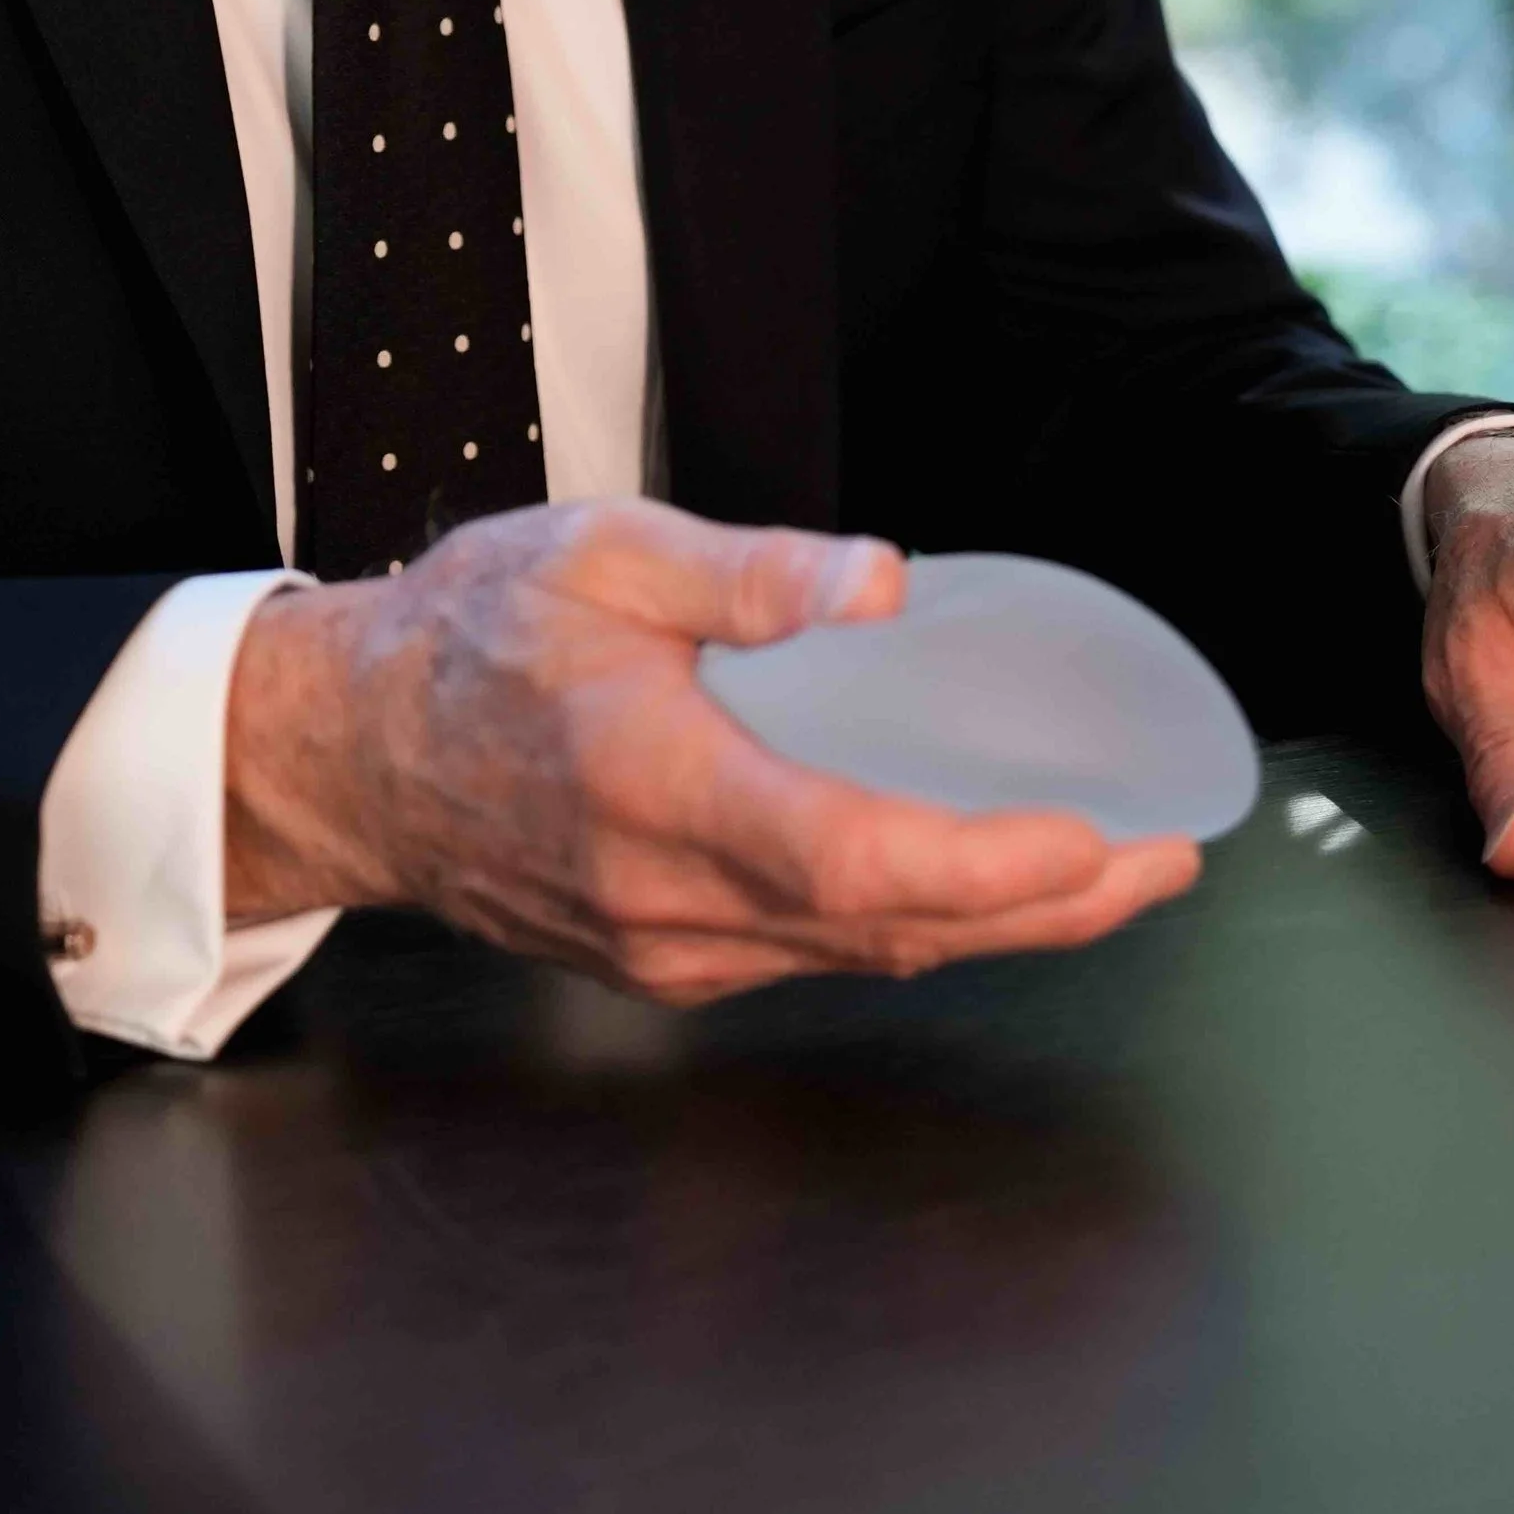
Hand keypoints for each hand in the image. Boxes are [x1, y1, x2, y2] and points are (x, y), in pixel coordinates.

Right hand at [223, 501, 1200, 1003]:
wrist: (349, 753)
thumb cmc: (468, 638)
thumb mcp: (597, 553)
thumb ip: (743, 572)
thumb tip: (882, 583)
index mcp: (658, 785)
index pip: (855, 860)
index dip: (989, 868)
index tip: (1099, 841)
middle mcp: (671, 898)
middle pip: (895, 932)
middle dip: (1047, 908)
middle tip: (1164, 865)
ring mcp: (670, 946)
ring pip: (866, 958)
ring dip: (999, 927)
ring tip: (1110, 879)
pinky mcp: (668, 960)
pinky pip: (819, 958)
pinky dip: (917, 929)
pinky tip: (982, 892)